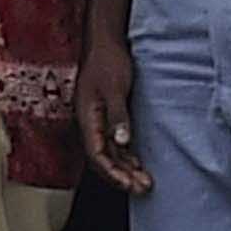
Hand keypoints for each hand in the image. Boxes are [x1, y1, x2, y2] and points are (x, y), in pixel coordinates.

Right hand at [79, 34, 147, 195]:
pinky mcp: (107, 115)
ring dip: (125, 169)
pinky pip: (114, 143)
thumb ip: (118, 116)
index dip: (112, 174)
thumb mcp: (114, 88)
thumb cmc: (107, 60)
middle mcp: (90, 123)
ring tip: (144, 183)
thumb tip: (122, 142)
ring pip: (109, 153)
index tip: (129, 185)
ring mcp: (98, 121)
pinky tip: (137, 164)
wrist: (104, 41)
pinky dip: (126, 156)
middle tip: (143, 189)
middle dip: (121, 177)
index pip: (96, 155)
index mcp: (86, 118)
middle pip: (103, 159)